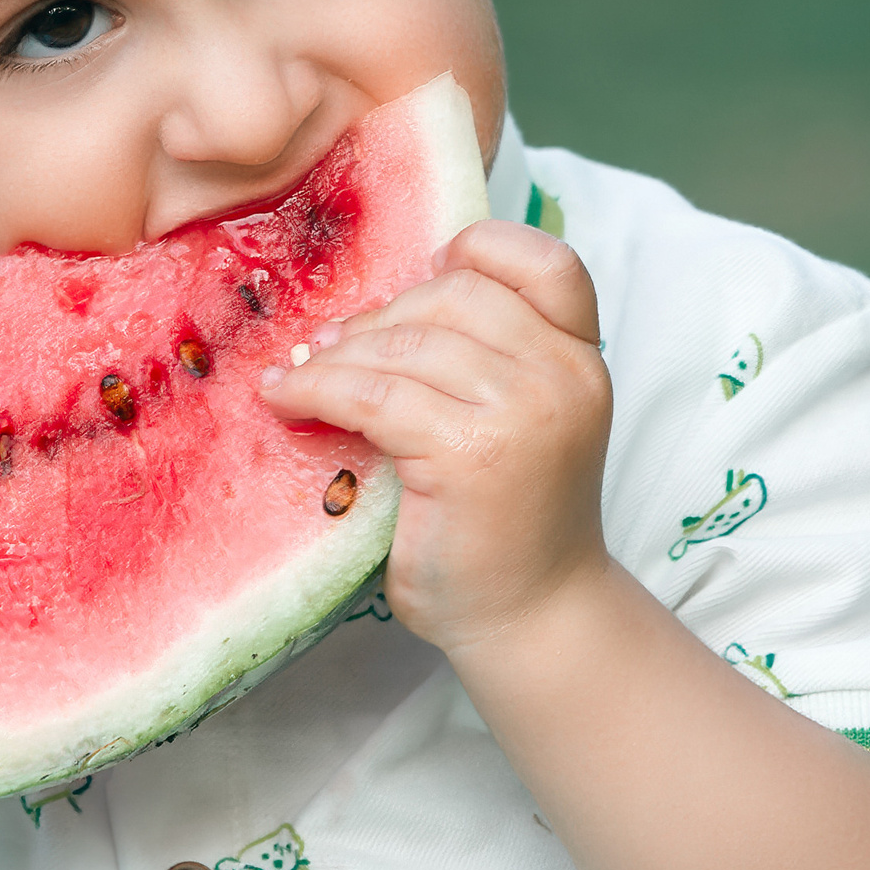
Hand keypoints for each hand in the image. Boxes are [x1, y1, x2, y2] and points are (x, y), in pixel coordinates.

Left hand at [260, 219, 612, 657]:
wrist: (529, 619)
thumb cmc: (505, 523)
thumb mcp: (516, 422)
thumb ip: (480, 360)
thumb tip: (368, 307)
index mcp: (582, 359)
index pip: (545, 261)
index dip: (478, 250)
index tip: (424, 274)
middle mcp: (564, 376)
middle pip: (456, 294)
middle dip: (383, 316)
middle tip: (333, 349)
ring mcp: (523, 412)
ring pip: (406, 343)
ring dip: (338, 355)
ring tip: (303, 376)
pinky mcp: (469, 453)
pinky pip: (371, 393)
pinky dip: (316, 389)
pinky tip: (287, 400)